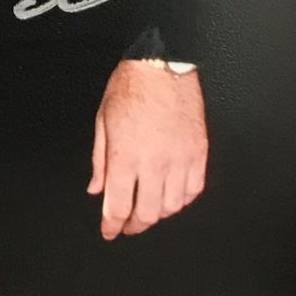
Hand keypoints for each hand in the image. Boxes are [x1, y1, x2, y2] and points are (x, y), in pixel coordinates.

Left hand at [87, 59, 207, 239]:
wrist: (162, 64)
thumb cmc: (130, 87)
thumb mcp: (103, 121)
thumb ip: (100, 161)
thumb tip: (97, 189)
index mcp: (126, 156)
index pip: (118, 206)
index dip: (112, 225)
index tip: (109, 232)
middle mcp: (154, 163)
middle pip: (148, 213)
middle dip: (135, 225)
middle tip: (128, 225)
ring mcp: (180, 159)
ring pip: (173, 206)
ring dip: (159, 214)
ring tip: (149, 209)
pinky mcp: (198, 151)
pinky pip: (194, 188)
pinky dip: (183, 198)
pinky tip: (172, 195)